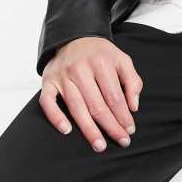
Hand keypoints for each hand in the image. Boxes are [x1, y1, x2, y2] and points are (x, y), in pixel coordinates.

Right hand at [39, 37, 143, 152]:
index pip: (114, 95)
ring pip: (76, 106)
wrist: (73, 36)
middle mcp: (81, 69)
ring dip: (88, 129)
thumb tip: (133, 106)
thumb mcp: (121, 59)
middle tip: (120, 141)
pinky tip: (67, 130)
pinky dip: (56, 117)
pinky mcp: (48, 81)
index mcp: (101, 62)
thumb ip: (132, 80)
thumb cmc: (100, 53)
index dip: (123, 115)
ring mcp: (63, 76)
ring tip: (100, 145)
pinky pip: (48, 102)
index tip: (130, 129)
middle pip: (97, 104)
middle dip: (110, 126)